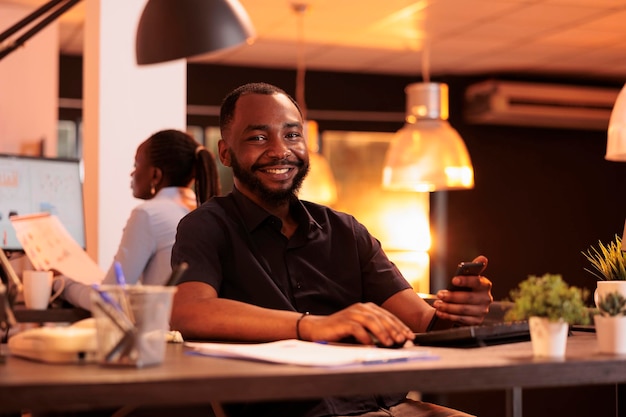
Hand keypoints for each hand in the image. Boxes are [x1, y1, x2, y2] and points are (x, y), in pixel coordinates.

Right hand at [297, 302, 414, 346]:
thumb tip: (396, 340)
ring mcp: (351, 313)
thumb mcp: (362, 329)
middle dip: (394, 329)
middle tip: (403, 340)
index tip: (409, 336)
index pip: (388, 316)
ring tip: (390, 343)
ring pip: (371, 320)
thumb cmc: (341, 330)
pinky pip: (356, 328)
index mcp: (367, 308)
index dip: (400, 326)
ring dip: (382, 332)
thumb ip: (376, 332)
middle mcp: (361, 308)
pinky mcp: (342, 321)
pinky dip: (365, 337)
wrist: (318, 328)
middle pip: (382, 317)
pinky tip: (371, 345)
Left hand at [433, 255, 492, 325]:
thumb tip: (483, 258)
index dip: (465, 281)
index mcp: (485, 285)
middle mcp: (486, 298)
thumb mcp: (468, 278)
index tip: (453, 280)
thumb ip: (473, 268)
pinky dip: (449, 316)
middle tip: (439, 295)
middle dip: (452, 296)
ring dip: (448, 307)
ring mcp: (482, 311)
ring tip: (437, 304)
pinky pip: (462, 320)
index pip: (477, 282)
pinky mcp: (477, 321)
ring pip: (464, 310)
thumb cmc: (465, 287)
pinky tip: (440, 313)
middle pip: (468, 298)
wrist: (465, 304)